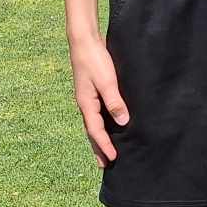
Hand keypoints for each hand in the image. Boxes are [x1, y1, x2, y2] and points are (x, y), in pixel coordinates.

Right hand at [69, 35, 129, 163]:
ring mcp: (88, 98)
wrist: (84, 41)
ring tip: (105, 151)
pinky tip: (109, 125)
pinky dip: (102, 124)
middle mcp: (85, 104)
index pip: (96, 131)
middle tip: (104, 165)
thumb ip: (114, 102)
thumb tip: (122, 123)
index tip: (113, 159)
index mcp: (86, 104)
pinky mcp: (93, 91)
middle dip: (98, 148)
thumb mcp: (107, 81)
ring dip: (99, 138)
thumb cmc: (95, 60)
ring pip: (94, 123)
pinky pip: (97, 113)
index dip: (104, 146)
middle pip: (92, 131)